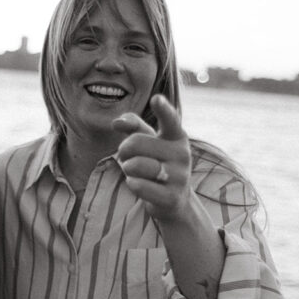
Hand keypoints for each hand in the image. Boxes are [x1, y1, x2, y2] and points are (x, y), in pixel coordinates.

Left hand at [112, 94, 192, 223]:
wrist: (174, 200)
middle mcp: (182, 154)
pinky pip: (138, 185)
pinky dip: (132, 184)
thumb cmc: (157, 163)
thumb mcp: (149, 142)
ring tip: (135, 172)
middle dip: (124, 150)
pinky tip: (139, 185)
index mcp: (176, 136)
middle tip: (128, 158)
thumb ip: (133, 126)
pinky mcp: (171, 197)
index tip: (156, 98)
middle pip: (135, 143)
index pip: (170, 120)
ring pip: (135, 165)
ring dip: (127, 169)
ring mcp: (179, 177)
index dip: (163, 109)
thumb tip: (116, 122)